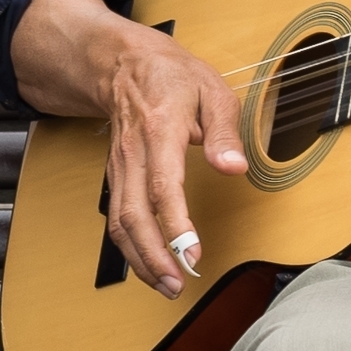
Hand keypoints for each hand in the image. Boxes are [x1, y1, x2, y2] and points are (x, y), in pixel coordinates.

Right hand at [96, 22, 246, 299]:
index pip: (162, 185)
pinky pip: (117, 219)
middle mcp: (133, 153)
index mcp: (159, 129)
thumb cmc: (171, 76)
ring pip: (120, 222)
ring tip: (166, 286)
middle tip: (177, 285)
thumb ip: (224, 131)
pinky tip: (150, 267)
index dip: (175, 224)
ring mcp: (120, 167)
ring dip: (140, 260)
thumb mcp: (212, 90)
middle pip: (133, 214)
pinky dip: (131, 249)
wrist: (122, 64)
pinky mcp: (116, 177)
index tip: (191, 253)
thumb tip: (234, 166)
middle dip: (153, 256)